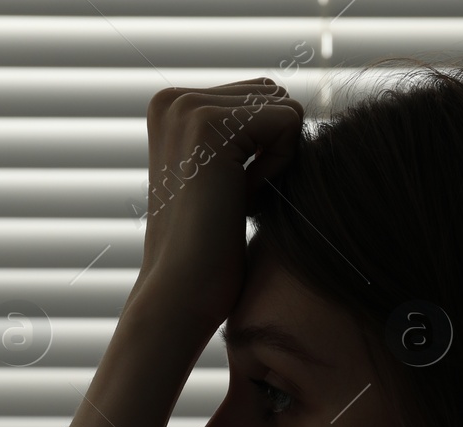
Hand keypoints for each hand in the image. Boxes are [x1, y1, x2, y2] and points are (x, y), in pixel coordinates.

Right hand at [124, 78, 305, 346]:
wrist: (179, 294)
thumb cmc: (207, 252)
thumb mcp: (221, 178)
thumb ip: (242, 137)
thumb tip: (291, 111)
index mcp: (171, 107)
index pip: (260, 99)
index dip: (262, 152)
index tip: (226, 194)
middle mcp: (173, 98)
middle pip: (274, 96)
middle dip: (272, 151)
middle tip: (233, 199)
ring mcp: (187, 107)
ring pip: (284, 107)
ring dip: (276, 160)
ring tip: (235, 199)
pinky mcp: (208, 123)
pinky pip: (289, 122)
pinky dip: (279, 167)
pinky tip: (242, 200)